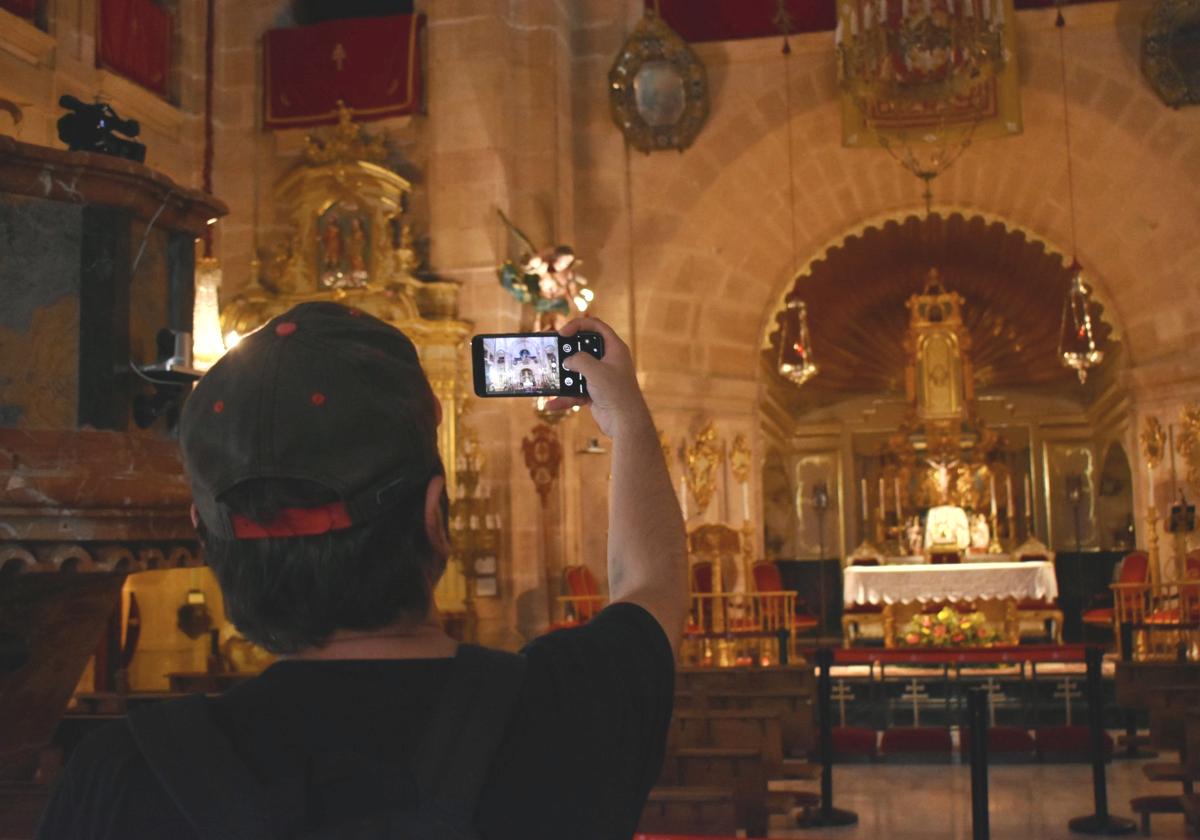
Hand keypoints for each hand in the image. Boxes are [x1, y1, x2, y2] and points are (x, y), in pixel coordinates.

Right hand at [542, 317, 648, 438]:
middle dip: (567, 351)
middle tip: (552, 351)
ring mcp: (601, 377)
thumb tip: (567, 362)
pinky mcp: (594, 392)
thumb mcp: (595, 371)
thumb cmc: (616, 392)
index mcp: (614, 348)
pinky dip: (565, 397)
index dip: (578, 325)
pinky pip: (575, 390)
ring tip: (549, 377)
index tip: (562, 333)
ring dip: (564, 376)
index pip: (596, 326)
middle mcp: (608, 360)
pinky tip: (552, 404)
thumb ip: (578, 360)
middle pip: (584, 348)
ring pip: (577, 371)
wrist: (625, 422)